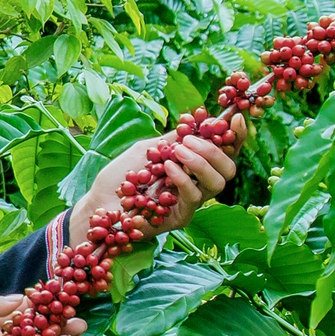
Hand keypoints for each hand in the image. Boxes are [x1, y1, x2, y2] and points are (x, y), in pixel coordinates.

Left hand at [69, 120, 246, 243]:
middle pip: (228, 168)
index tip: (235, 119)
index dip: (236, 136)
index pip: (224, 151)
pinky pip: (194, 197)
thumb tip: (199, 120)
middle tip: (188, 141)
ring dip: (201, 162)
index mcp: (193, 164)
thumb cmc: (120, 177)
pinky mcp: (182, 217)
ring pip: (217, 184)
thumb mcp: (148, 148)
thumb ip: (173, 138)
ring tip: (178, 151)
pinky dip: (183, 178)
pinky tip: (169, 167)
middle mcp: (197, 183)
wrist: (98, 203)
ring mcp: (191, 202)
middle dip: (214, 150)